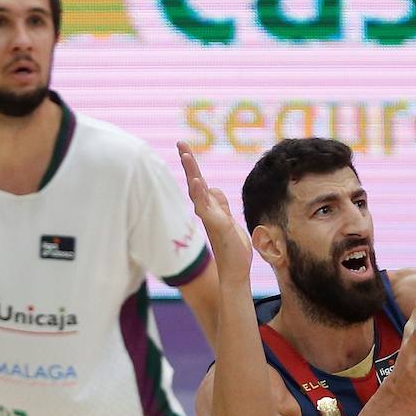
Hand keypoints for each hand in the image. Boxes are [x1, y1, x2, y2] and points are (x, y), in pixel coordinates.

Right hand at [177, 142, 251, 280]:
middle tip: (180, 143)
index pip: (200, 182)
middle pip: (195, 182)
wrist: (235, 271)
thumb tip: (212, 188)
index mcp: (211, 208)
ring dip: (192, 174)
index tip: (184, 148)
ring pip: (198, 193)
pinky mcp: (218, 227)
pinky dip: (201, 195)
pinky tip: (198, 182)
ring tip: (186, 156)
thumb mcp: (229, 220)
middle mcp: (207, 212)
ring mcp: (211, 219)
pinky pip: (207, 208)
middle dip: (189, 163)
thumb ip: (221, 205)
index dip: (193, 166)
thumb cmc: (232, 248)